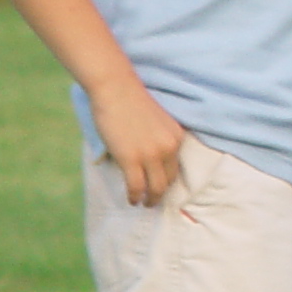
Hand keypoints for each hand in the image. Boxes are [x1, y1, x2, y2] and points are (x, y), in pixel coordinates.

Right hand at [92, 79, 186, 205]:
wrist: (115, 88)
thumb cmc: (130, 100)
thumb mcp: (156, 121)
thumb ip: (158, 139)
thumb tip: (150, 159)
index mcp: (176, 137)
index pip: (176, 167)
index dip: (168, 180)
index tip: (162, 187)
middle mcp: (168, 148)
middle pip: (168, 180)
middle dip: (161, 193)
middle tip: (153, 200)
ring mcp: (150, 155)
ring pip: (156, 188)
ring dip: (150, 200)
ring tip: (144, 203)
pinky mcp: (131, 159)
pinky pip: (137, 187)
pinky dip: (135, 197)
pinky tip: (132, 200)